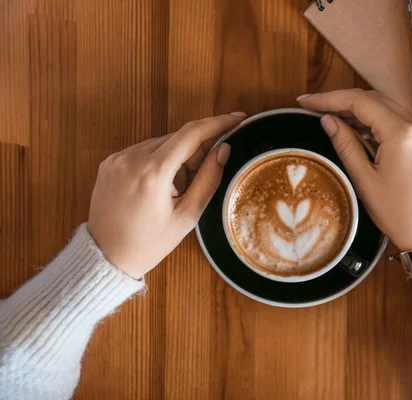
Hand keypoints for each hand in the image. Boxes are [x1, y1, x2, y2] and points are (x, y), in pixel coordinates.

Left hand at [88, 113, 245, 278]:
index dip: (217, 123)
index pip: (191, 133)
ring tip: (175, 190)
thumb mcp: (187, 215)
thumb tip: (224, 149)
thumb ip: (208, 179)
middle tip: (200, 178)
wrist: (107, 257)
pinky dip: (158, 161)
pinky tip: (158, 187)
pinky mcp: (109, 162)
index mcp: (153, 172)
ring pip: (160, 143)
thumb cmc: (150, 242)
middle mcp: (131, 157)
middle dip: (196, 151)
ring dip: (176, 157)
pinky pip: (143, 151)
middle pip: (177, 138)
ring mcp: (117, 158)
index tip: (237, 118)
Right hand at [298, 90, 411, 273]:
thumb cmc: (400, 215)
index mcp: (402, 134)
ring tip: (333, 120)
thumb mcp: (365, 181)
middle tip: (315, 108)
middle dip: (343, 101)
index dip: (329, 98)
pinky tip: (359, 131)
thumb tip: (328, 121)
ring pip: (388, 109)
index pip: (360, 101)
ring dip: (360, 111)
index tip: (306, 101)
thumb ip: (346, 145)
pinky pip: (400, 122)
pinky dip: (377, 122)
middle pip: (375, 99)